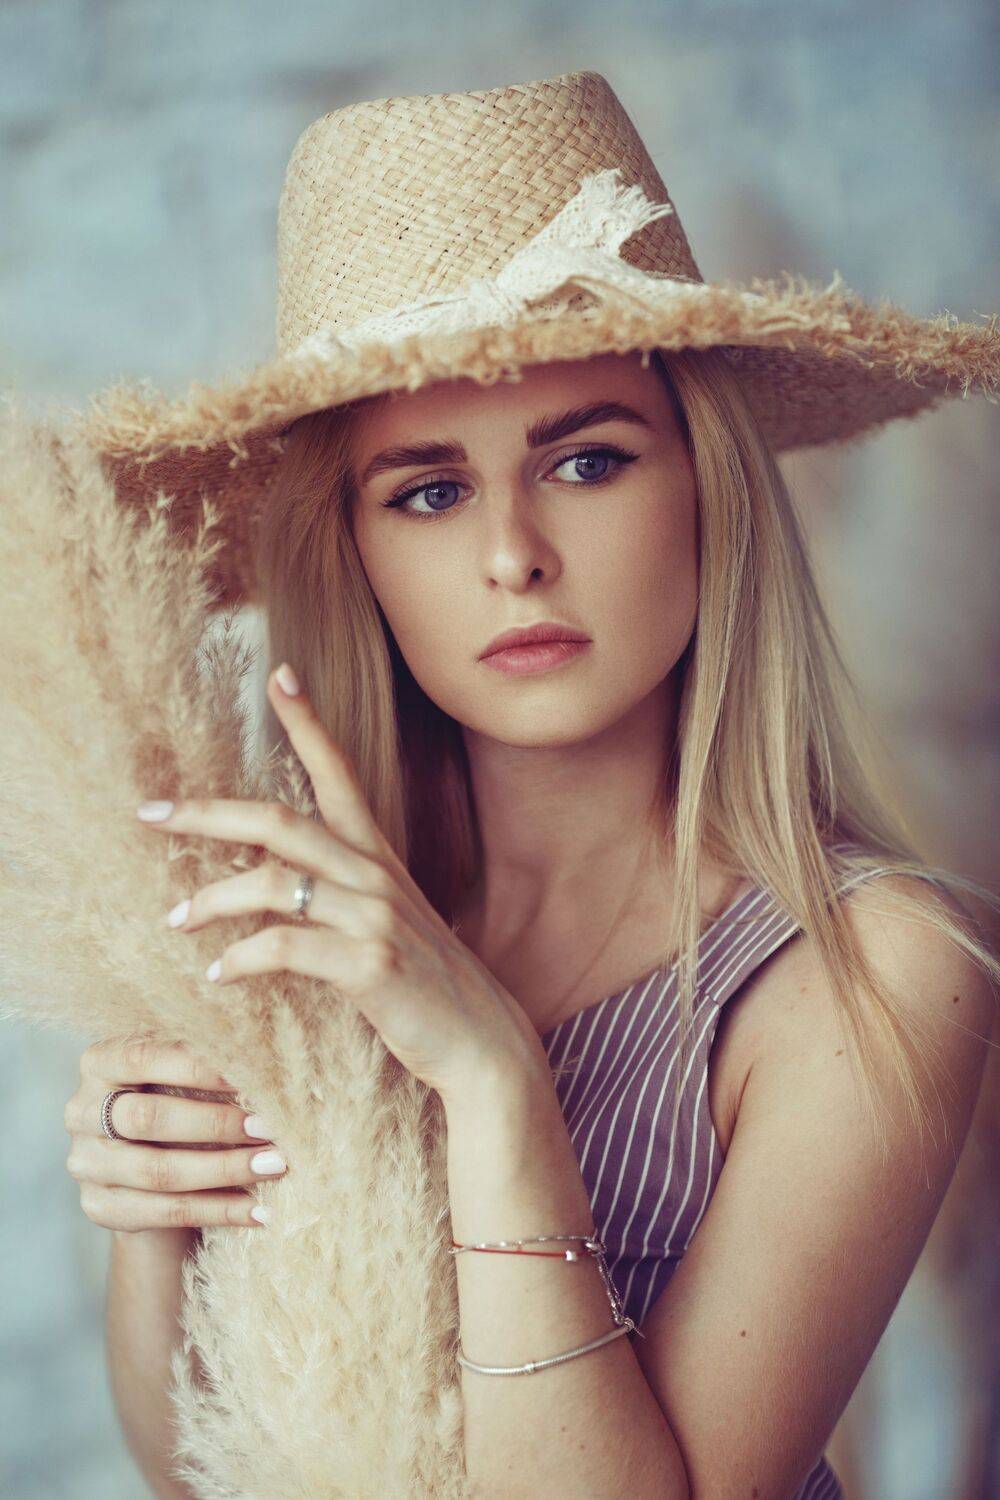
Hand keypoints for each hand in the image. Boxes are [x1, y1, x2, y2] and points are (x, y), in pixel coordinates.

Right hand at [64, 1036, 287, 1232]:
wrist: (149, 1162)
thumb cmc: (176, 1097)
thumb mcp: (180, 1072)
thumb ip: (206, 1062)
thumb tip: (265, 1065)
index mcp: (100, 1062)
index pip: (145, 1058)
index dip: (199, 1067)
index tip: (253, 1074)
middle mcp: (81, 1112)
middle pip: (148, 1118)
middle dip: (216, 1122)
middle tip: (270, 1127)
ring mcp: (86, 1163)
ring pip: (160, 1171)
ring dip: (225, 1169)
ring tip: (274, 1165)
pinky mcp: (101, 1206)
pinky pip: (167, 1212)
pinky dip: (220, 1210)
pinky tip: (259, 1209)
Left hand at [135, 663, 539, 1105]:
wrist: (481, 1044)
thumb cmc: (426, 989)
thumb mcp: (388, 925)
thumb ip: (344, 895)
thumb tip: (280, 884)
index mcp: (377, 859)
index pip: (339, 773)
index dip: (309, 723)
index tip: (279, 676)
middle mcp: (374, 875)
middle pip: (279, 820)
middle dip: (207, 812)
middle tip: (151, 813)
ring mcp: (374, 916)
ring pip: (273, 883)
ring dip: (212, 899)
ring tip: (175, 919)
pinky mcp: (369, 963)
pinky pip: (286, 946)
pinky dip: (242, 958)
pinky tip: (218, 975)